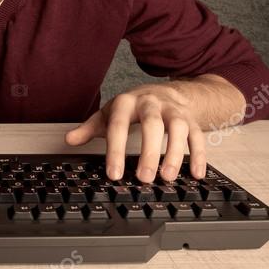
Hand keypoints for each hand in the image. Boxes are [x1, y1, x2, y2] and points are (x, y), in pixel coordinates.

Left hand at [64, 84, 206, 182]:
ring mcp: (173, 110)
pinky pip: (198, 135)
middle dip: (148, 151)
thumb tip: (69, 140)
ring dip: (174, 153)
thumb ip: (90, 128)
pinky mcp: (191, 119)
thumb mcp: (110, 113)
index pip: (119, 125)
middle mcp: (151, 103)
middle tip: (144, 178)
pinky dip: (198, 155)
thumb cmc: (134, 107)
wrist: (166, 91)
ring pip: (177, 128)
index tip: (114, 174)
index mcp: (127, 102)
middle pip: (152, 124)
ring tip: (168, 177)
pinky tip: (196, 174)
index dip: (115, 149)